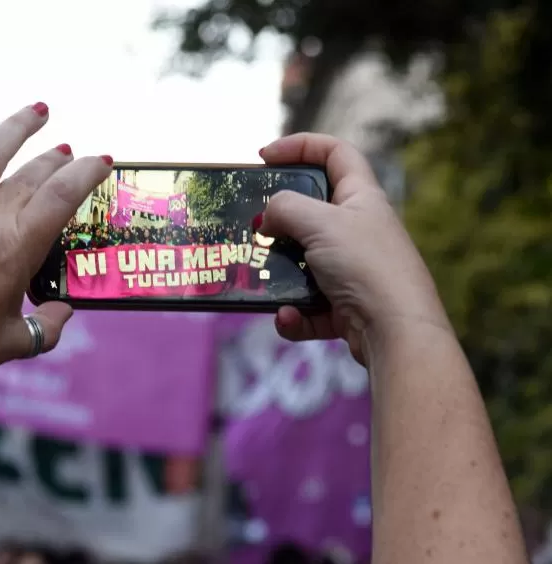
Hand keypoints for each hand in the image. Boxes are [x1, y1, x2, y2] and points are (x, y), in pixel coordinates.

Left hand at [0, 104, 111, 396]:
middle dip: (58, 158)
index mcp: (17, 249)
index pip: (64, 194)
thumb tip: (64, 311)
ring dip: (20, 126)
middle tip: (69, 153)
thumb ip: (47, 327)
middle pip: (33, 172)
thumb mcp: (11, 344)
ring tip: (40, 111)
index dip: (88, 172)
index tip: (102, 161)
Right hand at [257, 133, 449, 363]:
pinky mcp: (344, 306)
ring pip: (303, 263)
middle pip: (312, 211)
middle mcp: (359, 230)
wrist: (396, 331)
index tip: (264, 157)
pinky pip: (307, 305)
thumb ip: (285, 208)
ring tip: (262, 279)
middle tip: (254, 227)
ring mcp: (352, 269)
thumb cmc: (365, 265)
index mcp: (361, 197)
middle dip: (280, 220)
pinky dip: (294, 313)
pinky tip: (289, 317)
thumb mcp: (321, 223)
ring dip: (280, 273)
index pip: (334, 153)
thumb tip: (267, 218)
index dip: (300, 146)